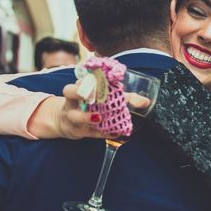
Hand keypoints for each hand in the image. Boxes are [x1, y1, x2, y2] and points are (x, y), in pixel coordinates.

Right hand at [28, 82, 149, 139]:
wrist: (64, 121)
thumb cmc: (90, 106)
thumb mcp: (104, 99)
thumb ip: (125, 98)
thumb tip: (145, 102)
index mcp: (79, 86)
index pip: (82, 78)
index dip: (90, 77)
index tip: (101, 78)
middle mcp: (72, 100)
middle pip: (69, 91)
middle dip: (78, 91)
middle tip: (91, 94)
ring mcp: (71, 116)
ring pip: (73, 115)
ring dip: (86, 117)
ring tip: (99, 118)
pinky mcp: (75, 131)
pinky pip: (85, 132)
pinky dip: (98, 133)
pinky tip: (111, 133)